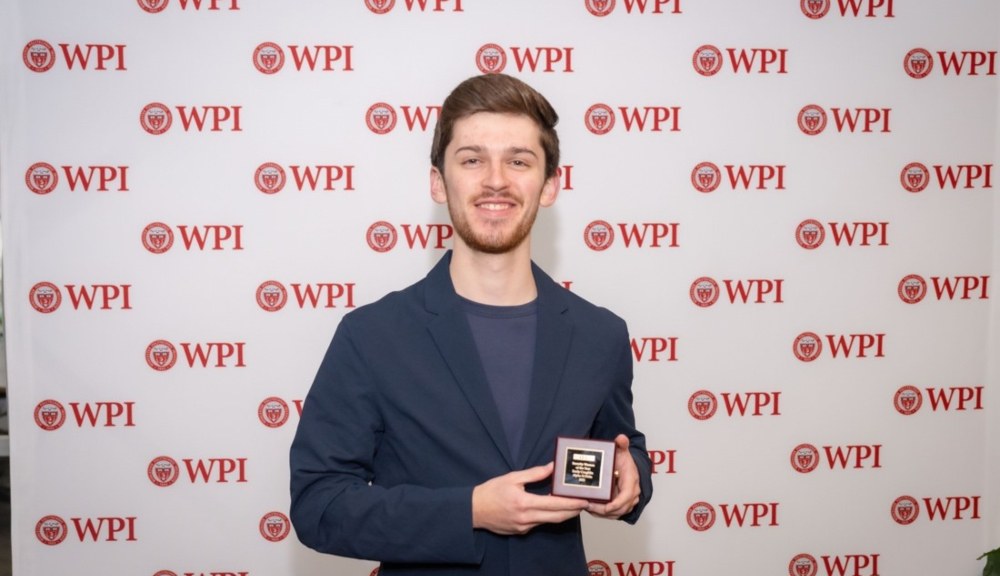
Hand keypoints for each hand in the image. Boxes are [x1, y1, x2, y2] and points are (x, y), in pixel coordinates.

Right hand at [472, 462, 589, 534]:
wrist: (474, 510)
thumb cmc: (491, 491)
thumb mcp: (512, 478)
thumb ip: (534, 474)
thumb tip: (552, 467)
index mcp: (525, 503)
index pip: (555, 504)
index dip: (572, 503)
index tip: (584, 500)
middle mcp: (526, 518)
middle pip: (557, 517)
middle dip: (574, 511)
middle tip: (585, 504)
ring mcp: (524, 527)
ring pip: (550, 521)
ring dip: (563, 514)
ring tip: (574, 506)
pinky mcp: (521, 531)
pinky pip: (539, 524)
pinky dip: (549, 517)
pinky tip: (553, 509)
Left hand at [586, 434, 639, 519]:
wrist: (626, 467)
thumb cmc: (623, 460)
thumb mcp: (622, 451)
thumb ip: (622, 444)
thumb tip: (621, 438)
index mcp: (631, 481)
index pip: (627, 496)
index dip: (617, 504)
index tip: (607, 507)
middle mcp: (631, 493)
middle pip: (620, 509)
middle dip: (604, 511)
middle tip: (589, 506)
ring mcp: (627, 501)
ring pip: (616, 514)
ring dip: (601, 513)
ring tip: (587, 508)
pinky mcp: (620, 505)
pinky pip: (612, 513)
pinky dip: (602, 514)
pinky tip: (590, 509)